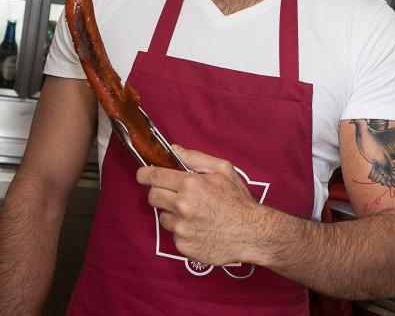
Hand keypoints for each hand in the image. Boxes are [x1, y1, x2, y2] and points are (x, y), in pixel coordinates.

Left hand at [136, 145, 263, 265]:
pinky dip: (183, 231)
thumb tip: (174, 149)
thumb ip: (196, 157)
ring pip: (163, 217)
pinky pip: (174, 235)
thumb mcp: (223, 170)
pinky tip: (199, 228)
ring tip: (194, 214)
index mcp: (191, 184)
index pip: (155, 176)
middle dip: (160, 193)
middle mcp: (182, 206)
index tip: (142, 175)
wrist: (252, 233)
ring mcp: (181, 228)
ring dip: (173, 214)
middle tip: (174, 194)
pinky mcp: (183, 245)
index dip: (144, 174)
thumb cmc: (238, 201)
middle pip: (153, 197)